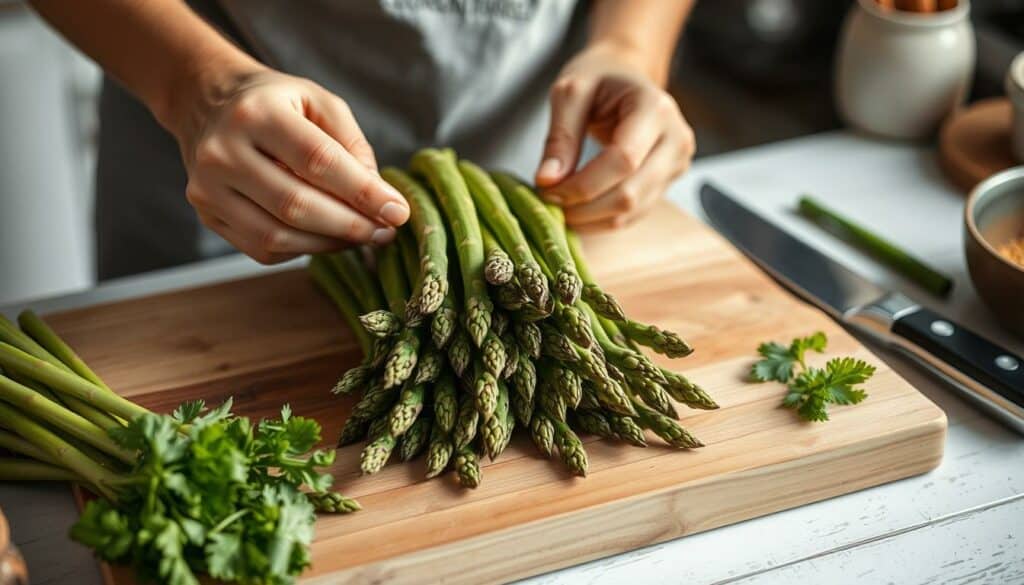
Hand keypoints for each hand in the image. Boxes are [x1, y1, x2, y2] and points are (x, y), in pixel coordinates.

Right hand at [170, 66, 408, 263]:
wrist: (209, 104)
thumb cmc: (276, 104)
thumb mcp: (319, 102)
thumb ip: (352, 145)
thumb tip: (378, 199)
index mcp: (257, 113)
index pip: (317, 160)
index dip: (362, 192)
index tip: (397, 211)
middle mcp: (223, 151)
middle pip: (296, 205)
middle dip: (351, 225)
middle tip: (386, 232)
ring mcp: (208, 188)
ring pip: (278, 235)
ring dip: (330, 244)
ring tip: (364, 237)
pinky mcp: (208, 214)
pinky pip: (263, 248)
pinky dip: (304, 249)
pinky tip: (327, 237)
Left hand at [535, 43, 694, 228]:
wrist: (627, 75)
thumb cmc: (598, 78)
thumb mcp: (570, 93)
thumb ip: (559, 138)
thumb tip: (547, 181)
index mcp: (655, 108)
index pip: (623, 160)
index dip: (582, 184)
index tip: (547, 190)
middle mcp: (676, 139)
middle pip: (630, 193)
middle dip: (584, 207)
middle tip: (548, 203)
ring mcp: (677, 164)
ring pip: (632, 210)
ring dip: (590, 218)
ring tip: (559, 205)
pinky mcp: (668, 182)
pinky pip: (633, 214)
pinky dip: (601, 219)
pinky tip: (576, 209)